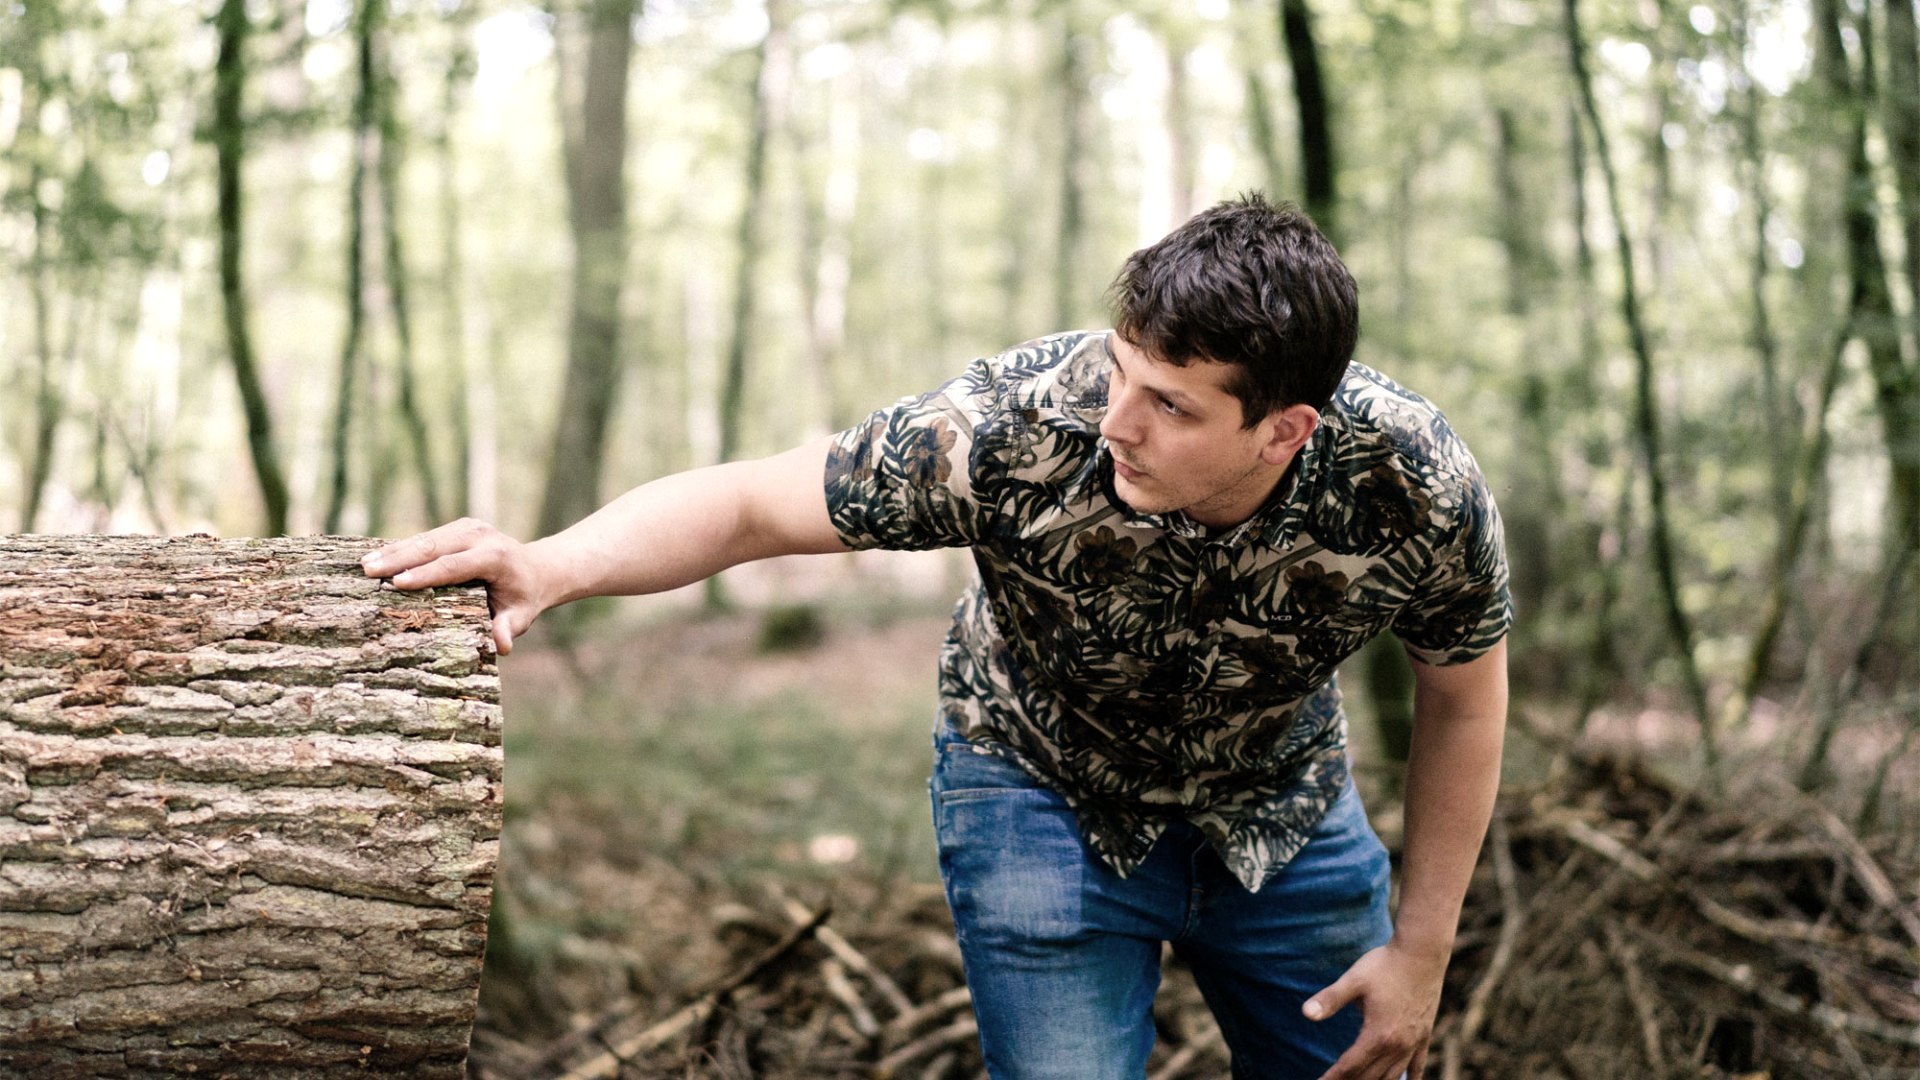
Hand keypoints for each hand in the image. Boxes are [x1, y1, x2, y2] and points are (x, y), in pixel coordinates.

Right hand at [361, 518, 549, 654]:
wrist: (535, 570)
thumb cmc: (523, 598)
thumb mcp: (521, 615)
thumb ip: (509, 628)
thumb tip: (501, 646)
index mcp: (495, 556)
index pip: (454, 566)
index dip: (425, 574)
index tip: (396, 583)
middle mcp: (480, 536)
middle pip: (434, 547)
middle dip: (399, 559)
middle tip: (368, 571)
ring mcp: (468, 528)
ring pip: (425, 538)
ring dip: (394, 551)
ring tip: (364, 564)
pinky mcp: (458, 527)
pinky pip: (426, 537)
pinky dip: (401, 547)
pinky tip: (376, 556)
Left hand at [1304, 938, 1448, 1079]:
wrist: (1422, 952)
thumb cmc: (1385, 965)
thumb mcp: (1354, 980)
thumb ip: (1330, 999)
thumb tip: (1305, 1013)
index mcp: (1378, 1035)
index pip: (1350, 1067)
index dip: (1333, 1078)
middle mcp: (1398, 1045)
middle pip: (1370, 1076)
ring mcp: (1414, 1042)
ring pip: (1393, 1076)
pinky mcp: (1425, 1034)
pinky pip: (1417, 1066)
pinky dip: (1410, 1078)